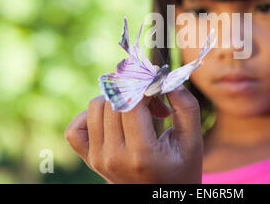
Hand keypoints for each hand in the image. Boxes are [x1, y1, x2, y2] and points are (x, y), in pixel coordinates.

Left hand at [64, 85, 202, 183]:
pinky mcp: (89, 159)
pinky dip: (91, 116)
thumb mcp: (192, 141)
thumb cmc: (180, 169)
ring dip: (118, 99)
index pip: (131, 102)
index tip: (158, 83)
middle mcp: (114, 157)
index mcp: (141, 154)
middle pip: (114, 101)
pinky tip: (114, 119)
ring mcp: (98, 159)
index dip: (144, 85)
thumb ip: (186, 107)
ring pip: (95, 107)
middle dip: (136, 92)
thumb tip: (166, 78)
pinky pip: (77, 126)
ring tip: (138, 112)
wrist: (160, 197)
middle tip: (156, 105)